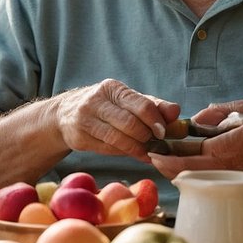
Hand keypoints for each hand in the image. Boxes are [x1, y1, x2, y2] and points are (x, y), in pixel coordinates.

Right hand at [52, 79, 179, 160]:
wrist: (66, 114)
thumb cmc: (106, 107)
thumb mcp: (127, 101)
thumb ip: (153, 106)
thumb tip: (176, 111)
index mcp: (113, 88)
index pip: (140, 104)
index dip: (156, 121)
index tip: (164, 133)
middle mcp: (96, 101)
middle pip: (130, 123)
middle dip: (146, 137)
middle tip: (156, 144)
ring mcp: (85, 119)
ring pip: (118, 139)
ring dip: (137, 148)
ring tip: (148, 152)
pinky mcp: (79, 138)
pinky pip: (107, 149)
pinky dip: (124, 153)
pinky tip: (135, 154)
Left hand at [149, 97, 242, 180]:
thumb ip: (226, 110)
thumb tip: (196, 117)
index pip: (207, 152)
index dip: (180, 155)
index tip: (158, 153)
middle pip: (204, 171)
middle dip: (174, 167)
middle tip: (153, 158)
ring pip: (210, 178)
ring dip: (185, 171)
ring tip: (163, 161)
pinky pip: (221, 180)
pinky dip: (201, 174)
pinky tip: (186, 166)